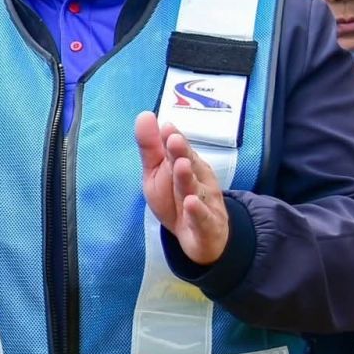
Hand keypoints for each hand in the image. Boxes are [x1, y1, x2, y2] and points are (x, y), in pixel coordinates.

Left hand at [136, 111, 228, 265]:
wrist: (202, 238)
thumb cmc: (176, 199)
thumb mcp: (157, 173)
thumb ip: (151, 147)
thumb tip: (145, 115)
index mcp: (186, 166)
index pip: (179, 151)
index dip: (172, 140)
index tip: (166, 128)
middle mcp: (198, 181)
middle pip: (189, 166)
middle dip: (182, 153)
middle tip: (174, 139)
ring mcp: (205, 203)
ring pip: (196, 190)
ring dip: (188, 178)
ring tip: (181, 165)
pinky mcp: (207, 227)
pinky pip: (203, 219)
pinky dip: (198, 212)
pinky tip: (191, 203)